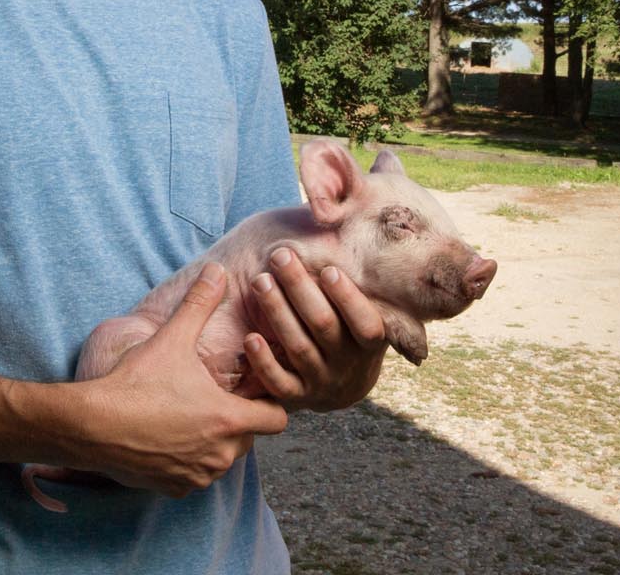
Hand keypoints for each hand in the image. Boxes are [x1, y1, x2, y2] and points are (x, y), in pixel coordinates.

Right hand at [76, 263, 288, 497]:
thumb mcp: (171, 339)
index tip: (248, 389)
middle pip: (249, 438)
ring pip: (222, 459)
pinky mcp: (174, 489)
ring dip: (213, 441)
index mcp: (229, 419)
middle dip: (237, 419)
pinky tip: (166, 435)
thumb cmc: (135, 383)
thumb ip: (200, 304)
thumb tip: (218, 271)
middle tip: (213, 396)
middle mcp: (220, 454)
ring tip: (187, 414)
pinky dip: (188, 460)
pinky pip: (195, 476)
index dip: (267, 402)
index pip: (277, 419)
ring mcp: (198, 475)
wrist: (91, 425)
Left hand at [242, 247, 386, 411]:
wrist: (342, 385)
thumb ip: (359, 283)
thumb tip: (344, 222)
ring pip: (298, 348)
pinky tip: (250, 337)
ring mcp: (321, 381)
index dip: (349, 299)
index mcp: (369, 343)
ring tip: (260, 281)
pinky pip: (279, 384)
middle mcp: (347, 364)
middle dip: (300, 288)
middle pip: (324, 326)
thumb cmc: (350, 331)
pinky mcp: (296, 396)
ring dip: (278, 312)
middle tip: (280, 256)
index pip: (366, 323)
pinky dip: (264, 362)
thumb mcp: (367, 313)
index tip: (329, 270)